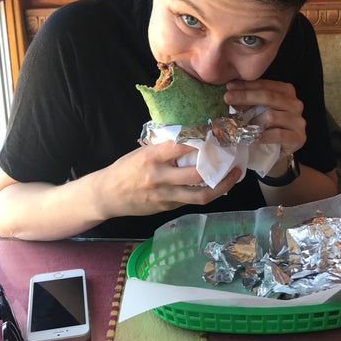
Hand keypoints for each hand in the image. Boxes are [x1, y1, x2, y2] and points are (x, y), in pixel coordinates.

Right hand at [94, 141, 240, 218]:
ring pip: (200, 195)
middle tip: (231, 156)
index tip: (215, 133)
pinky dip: (205, 193)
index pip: (181, 145)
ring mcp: (165, 195)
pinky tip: (216, 185)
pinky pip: (190, 200)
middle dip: (218, 165)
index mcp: (152, 157)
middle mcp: (160, 177)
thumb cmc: (125, 169)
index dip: (201, 139)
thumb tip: (189, 139)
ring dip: (221, 186)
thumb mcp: (141, 152)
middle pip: (196, 173)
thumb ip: (163, 149)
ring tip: (233, 176)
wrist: (107, 196)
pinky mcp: (167, 208)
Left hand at [225, 79, 306, 156]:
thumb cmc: (265, 127)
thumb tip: (230, 93)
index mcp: (286, 92)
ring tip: (239, 126)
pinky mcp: (298, 138)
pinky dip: (262, 136)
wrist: (276, 152)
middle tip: (227, 98)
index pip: (265, 85)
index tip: (229, 87)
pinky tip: (251, 138)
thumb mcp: (256, 110)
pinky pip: (277, 134)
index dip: (246, 85)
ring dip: (253, 121)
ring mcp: (299, 121)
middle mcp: (295, 104)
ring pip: (271, 116)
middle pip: (269, 97)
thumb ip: (248, 100)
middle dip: (246, 96)